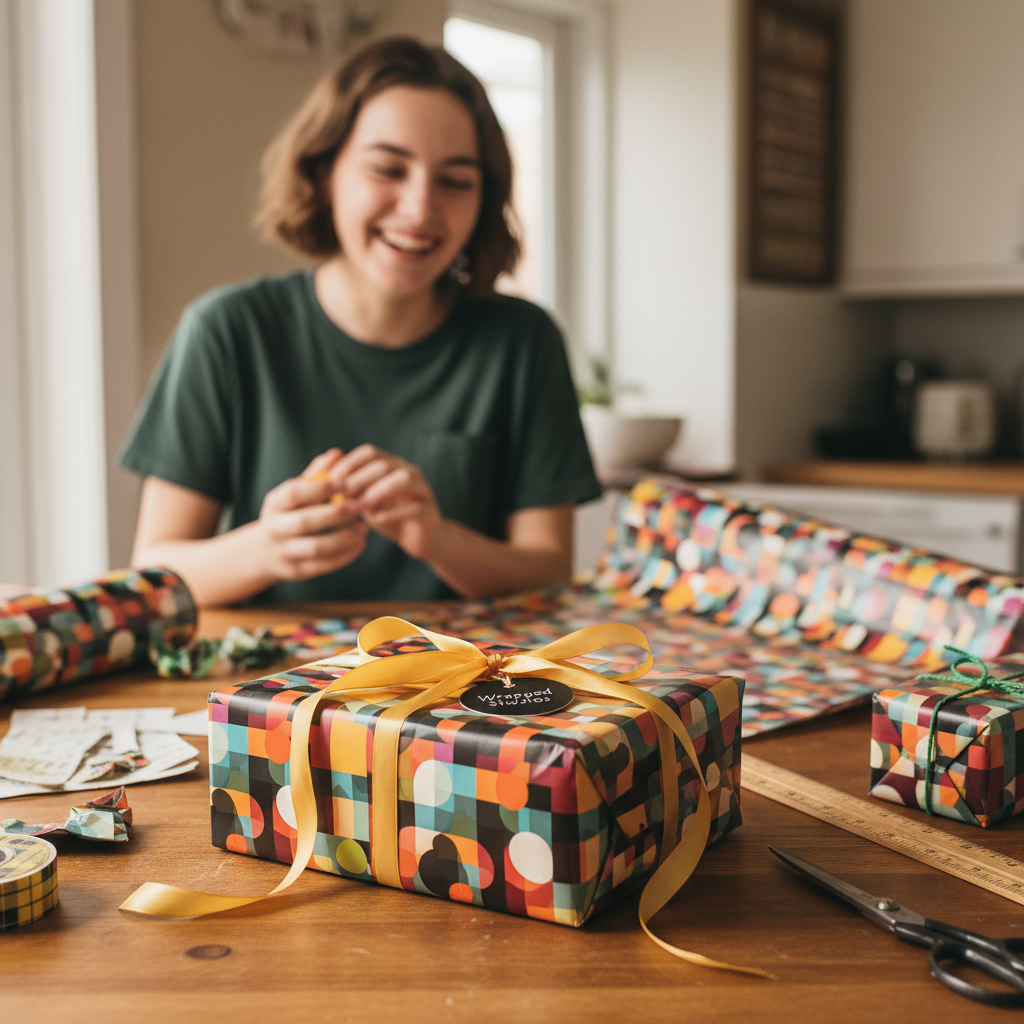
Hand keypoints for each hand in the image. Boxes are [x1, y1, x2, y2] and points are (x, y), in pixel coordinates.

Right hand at [257, 449, 368, 581]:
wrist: (264, 551)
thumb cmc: (290, 513)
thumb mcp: (296, 492)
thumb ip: (317, 473)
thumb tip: (337, 453)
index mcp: (274, 504)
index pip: (295, 493)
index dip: (322, 488)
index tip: (347, 483)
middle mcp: (274, 529)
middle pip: (305, 522)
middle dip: (337, 514)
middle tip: (362, 506)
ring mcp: (283, 552)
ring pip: (316, 548)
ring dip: (344, 538)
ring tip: (364, 528)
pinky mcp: (295, 571)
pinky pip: (323, 566)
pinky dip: (345, 556)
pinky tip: (361, 545)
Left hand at [329, 444, 442, 560]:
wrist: (420, 539)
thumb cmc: (388, 517)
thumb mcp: (365, 502)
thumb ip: (349, 491)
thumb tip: (323, 482)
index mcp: (392, 466)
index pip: (370, 453)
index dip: (351, 462)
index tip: (333, 478)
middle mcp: (409, 472)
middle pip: (384, 464)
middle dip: (360, 477)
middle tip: (342, 492)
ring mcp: (422, 491)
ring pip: (404, 479)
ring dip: (379, 490)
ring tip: (361, 505)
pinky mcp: (429, 512)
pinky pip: (415, 507)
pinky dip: (395, 512)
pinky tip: (377, 519)